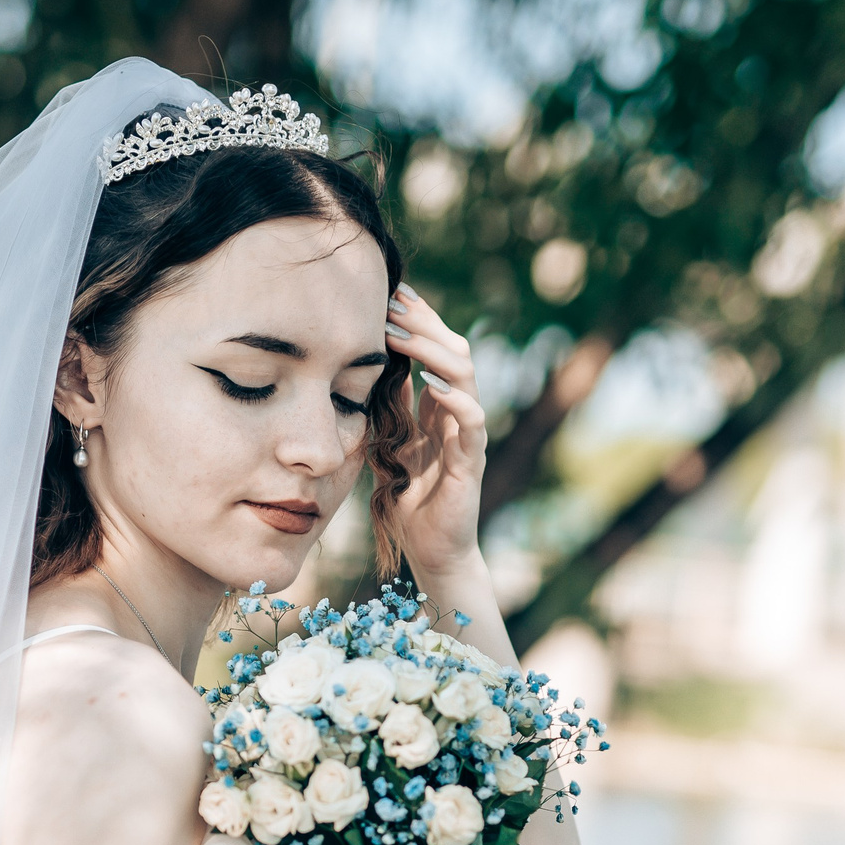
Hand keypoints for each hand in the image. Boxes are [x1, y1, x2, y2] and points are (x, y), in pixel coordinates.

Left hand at [381, 286, 487, 581]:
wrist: (432, 551)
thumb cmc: (411, 500)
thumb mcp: (391, 443)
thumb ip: (389, 408)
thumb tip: (372, 366)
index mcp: (439, 406)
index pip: (435, 349)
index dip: (417, 320)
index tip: (389, 293)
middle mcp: (458, 413)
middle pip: (454, 350)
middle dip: (424, 323)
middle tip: (392, 301)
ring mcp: (468, 435)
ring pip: (465, 376)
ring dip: (433, 350)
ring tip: (402, 334)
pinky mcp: (472, 462)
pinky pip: (472, 422)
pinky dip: (455, 399)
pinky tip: (432, 383)